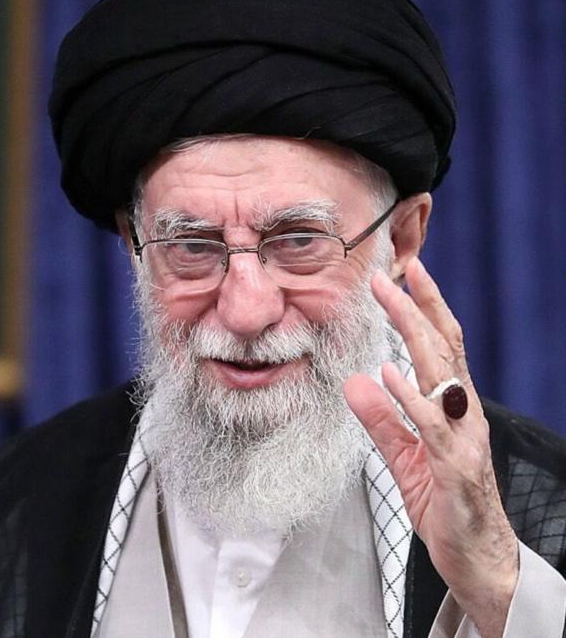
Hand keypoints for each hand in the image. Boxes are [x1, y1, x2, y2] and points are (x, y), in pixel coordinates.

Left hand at [344, 259, 516, 637]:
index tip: (403, 271)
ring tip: (392, 302)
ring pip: (444, 376)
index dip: (425, 308)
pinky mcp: (456, 469)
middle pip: (445, 349)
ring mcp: (464, 439)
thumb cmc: (444, 503)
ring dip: (416, 335)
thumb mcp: (403, 455)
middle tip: (391, 272)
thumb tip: (356, 380)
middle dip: (418, 307)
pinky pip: (433, 427)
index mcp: (453, 408)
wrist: (475, 558)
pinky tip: (390, 374)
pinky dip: (410, 398)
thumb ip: (381, 419)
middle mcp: (464, 415)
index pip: (442, 347)